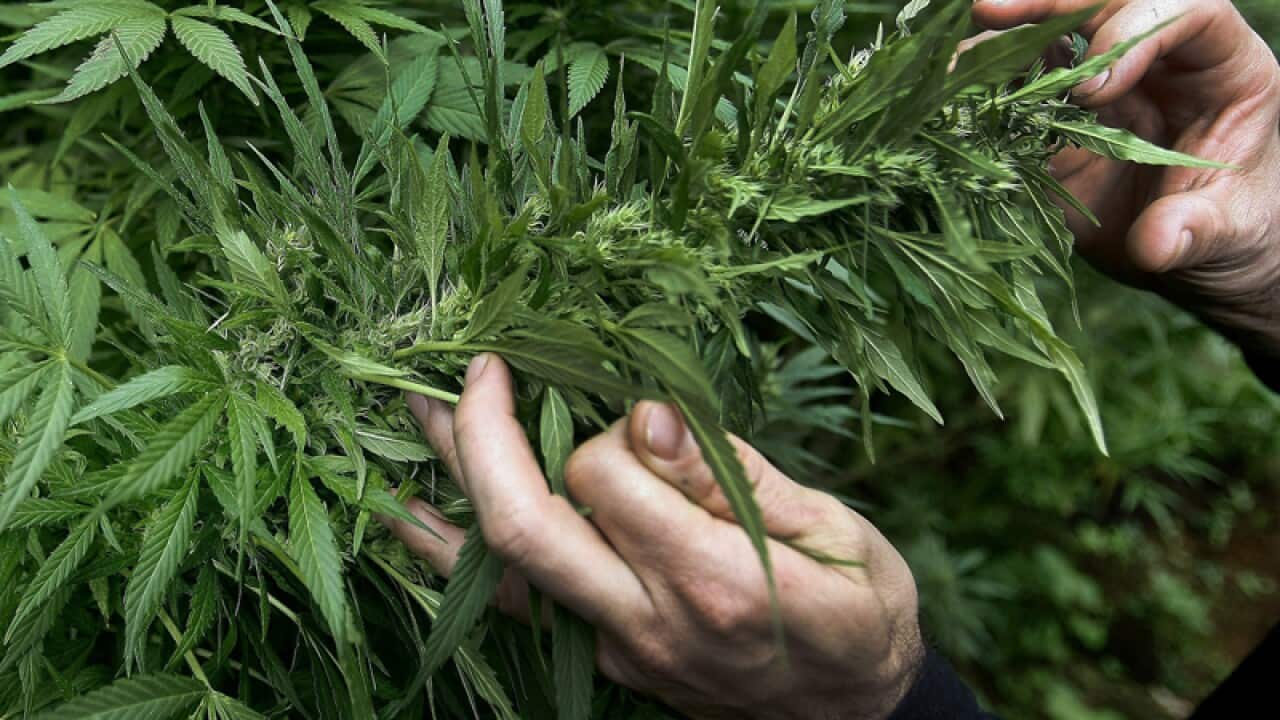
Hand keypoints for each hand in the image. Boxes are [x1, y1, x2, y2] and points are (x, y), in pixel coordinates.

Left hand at [380, 354, 922, 719]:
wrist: (862, 718)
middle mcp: (651, 624)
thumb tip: (645, 416)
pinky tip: (421, 519)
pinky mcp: (609, 661)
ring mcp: (621, 651)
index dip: (609, 427)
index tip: (642, 412)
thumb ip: (730, 475)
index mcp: (718, 580)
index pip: (605, 479)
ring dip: (451, 491)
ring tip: (419, 420)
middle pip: (524, 528)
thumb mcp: (832, 528)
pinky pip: (519, 607)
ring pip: (502, 574)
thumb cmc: (864, 611)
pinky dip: (461, 557)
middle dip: (484, 439)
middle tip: (476, 370)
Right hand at [975, 0, 1279, 357]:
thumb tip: (1158, 242)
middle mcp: (1154, 59)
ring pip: (1047, 38)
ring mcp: (1098, 85)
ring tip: (952, 61)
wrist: (1194, 254)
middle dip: (1049, 4)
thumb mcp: (1227, 232)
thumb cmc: (1231, 230)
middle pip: (1103, 2)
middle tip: (992, 9)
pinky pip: (1014, 92)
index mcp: (1218, 67)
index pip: (1185, 11)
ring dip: (998, 40)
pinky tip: (943, 104)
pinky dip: (978, 95)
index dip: (1134, 31)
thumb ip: (1198, 228)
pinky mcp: (1054, 118)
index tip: (1093, 87)